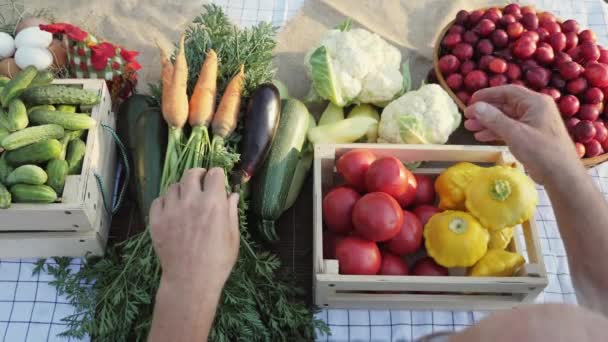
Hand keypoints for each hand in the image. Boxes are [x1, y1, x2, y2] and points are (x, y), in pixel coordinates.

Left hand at [150, 168, 239, 293]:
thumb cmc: (218, 261)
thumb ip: (231, 212)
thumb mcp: (232, 236)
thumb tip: (232, 195)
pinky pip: (158, 200)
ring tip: (186, 199)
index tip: (217, 181)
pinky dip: (165, 201)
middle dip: (199, 175)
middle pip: (191, 174)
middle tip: (201, 182)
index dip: (217, 176)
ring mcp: (171, 210)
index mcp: (213, 203)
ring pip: (173, 186)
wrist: (191, 281)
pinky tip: (172, 210)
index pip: (214, 174)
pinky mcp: (156, 221)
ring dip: (181, 189)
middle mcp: (191, 201)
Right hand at [463, 85, 579, 183]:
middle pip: (505, 105)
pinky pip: (510, 129)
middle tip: (467, 117)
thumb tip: (475, 107)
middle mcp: (535, 109)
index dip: (487, 94)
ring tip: (470, 128)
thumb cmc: (541, 151)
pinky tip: (482, 136)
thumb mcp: (515, 133)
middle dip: (485, 111)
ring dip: (488, 122)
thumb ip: (493, 118)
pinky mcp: (531, 136)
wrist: (561, 175)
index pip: (508, 91)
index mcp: (535, 102)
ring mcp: (533, 123)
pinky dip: (496, 131)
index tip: (470, 100)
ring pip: (506, 118)